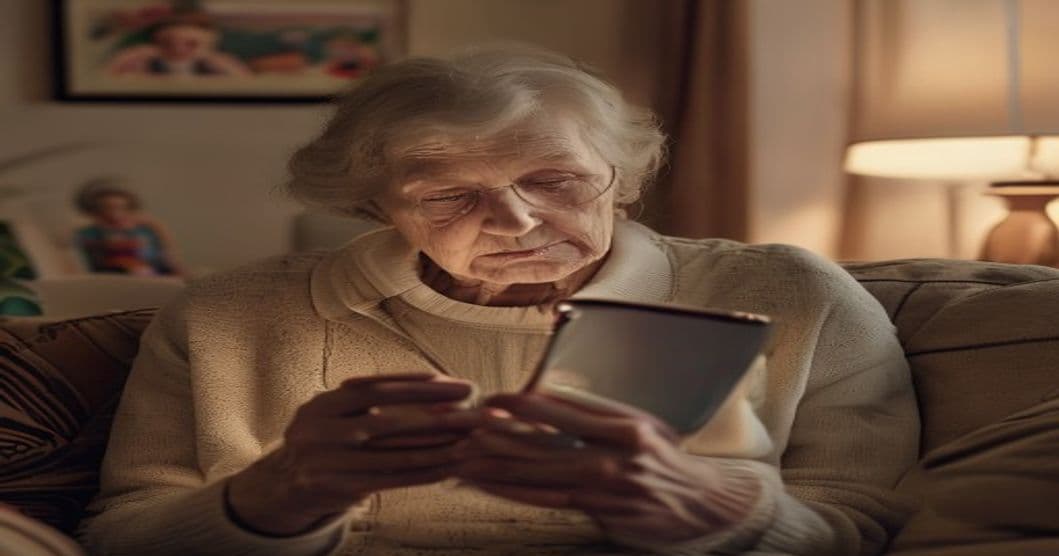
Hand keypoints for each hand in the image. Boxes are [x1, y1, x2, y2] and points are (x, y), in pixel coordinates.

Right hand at [226, 373, 485, 535]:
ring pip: (394, 455)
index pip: (377, 389)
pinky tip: (450, 467)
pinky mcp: (337, 491)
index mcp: (321, 404)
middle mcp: (318, 432)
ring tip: (471, 441)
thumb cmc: (329, 440)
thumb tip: (440, 387)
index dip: (419, 387)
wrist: (286, 485)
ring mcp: (325, 464)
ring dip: (437, 448)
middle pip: (388, 421)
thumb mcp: (339, 413)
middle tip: (475, 411)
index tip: (459, 385)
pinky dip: (424, 473)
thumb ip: (375, 403)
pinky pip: (391, 481)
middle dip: (436, 415)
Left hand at [457, 393, 757, 545]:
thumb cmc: (664, 457)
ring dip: (498, 467)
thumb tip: (549, 400)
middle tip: (463, 428)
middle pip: (544, 445)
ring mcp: (606, 489)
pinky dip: (515, 491)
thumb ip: (598, 414)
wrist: (703, 504)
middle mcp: (614, 458)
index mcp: (624, 427)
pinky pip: (548, 500)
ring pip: (540, 476)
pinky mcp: (600, 513)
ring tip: (464, 457)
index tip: (494, 398)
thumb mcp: (641, 424)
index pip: (563, 411)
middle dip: (499, 437)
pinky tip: (490, 485)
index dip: (523, 405)